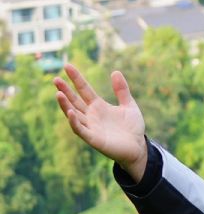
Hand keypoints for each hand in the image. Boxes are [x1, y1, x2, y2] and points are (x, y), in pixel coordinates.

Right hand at [54, 64, 148, 181]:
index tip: (67, 66)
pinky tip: (71, 112)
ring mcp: (91, 127)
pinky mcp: (93, 139)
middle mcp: (91, 115)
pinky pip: (81, 130)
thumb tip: (115, 71)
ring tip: (58, 94)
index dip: (76, 78)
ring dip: (66, 105)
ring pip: (74, 114)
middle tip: (55, 79)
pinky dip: (74, 122)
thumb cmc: (133, 128)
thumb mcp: (129, 105)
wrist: (138, 147)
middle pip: (75, 101)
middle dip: (65, 90)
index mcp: (98, 106)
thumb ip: (122, 90)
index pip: (84, 89)